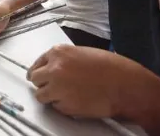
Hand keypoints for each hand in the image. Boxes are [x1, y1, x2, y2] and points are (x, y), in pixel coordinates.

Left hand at [27, 45, 142, 118]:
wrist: (125, 84)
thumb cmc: (109, 67)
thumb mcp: (80, 53)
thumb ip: (62, 59)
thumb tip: (50, 68)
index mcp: (58, 52)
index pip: (37, 64)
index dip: (38, 71)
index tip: (38, 76)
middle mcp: (54, 69)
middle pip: (34, 79)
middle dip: (42, 83)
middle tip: (52, 86)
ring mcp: (57, 88)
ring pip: (40, 95)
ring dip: (49, 96)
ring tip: (65, 94)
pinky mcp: (64, 105)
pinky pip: (55, 107)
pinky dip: (62, 106)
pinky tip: (76, 100)